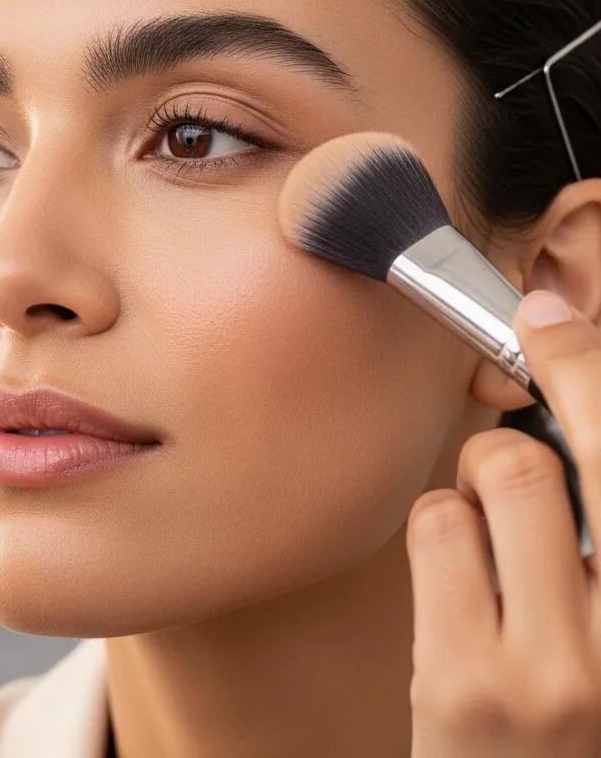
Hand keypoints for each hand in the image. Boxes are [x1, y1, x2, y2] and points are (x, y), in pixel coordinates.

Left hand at [406, 288, 600, 755]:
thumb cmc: (574, 704)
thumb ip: (595, 520)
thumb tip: (563, 411)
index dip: (586, 370)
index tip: (550, 317)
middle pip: (549, 456)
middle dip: (520, 421)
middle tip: (512, 415)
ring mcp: (554, 663)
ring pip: (490, 474)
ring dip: (475, 494)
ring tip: (489, 550)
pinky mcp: (470, 676)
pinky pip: (437, 526)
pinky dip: (441, 536)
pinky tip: (456, 591)